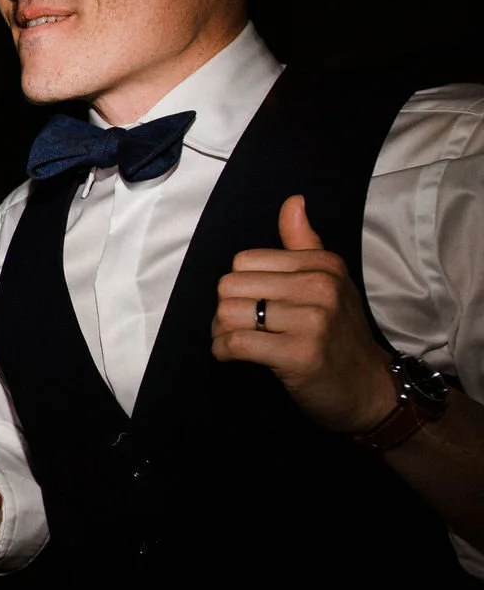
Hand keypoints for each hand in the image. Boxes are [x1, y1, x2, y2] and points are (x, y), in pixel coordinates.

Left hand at [212, 195, 394, 432]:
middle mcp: (320, 286)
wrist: (367, 388)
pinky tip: (234, 358)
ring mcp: (312, 320)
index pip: (244, 261)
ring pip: (228, 314)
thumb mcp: (328, 282)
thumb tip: (293, 201)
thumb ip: (303, 243)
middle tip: (240, 328)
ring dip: (221, 333)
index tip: (252, 306)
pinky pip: (235, 343)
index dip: (238, 286)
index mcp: (323, 264)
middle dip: (224, 310)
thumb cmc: (338, 334)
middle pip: (230, 286)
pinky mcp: (299, 354)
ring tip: (239, 342)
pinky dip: (223, 352)